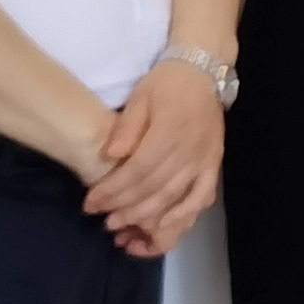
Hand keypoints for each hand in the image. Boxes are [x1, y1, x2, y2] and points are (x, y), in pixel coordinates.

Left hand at [87, 56, 224, 257]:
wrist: (204, 72)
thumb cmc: (167, 84)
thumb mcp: (140, 97)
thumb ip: (126, 127)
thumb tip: (110, 156)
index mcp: (168, 133)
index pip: (137, 171)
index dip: (112, 191)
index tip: (90, 203)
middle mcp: (188, 152)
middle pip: (154, 190)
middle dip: (125, 209)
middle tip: (103, 220)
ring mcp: (204, 161)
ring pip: (175, 199)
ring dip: (148, 219)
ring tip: (125, 231)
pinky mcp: (213, 165)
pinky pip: (201, 198)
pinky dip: (184, 217)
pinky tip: (164, 229)